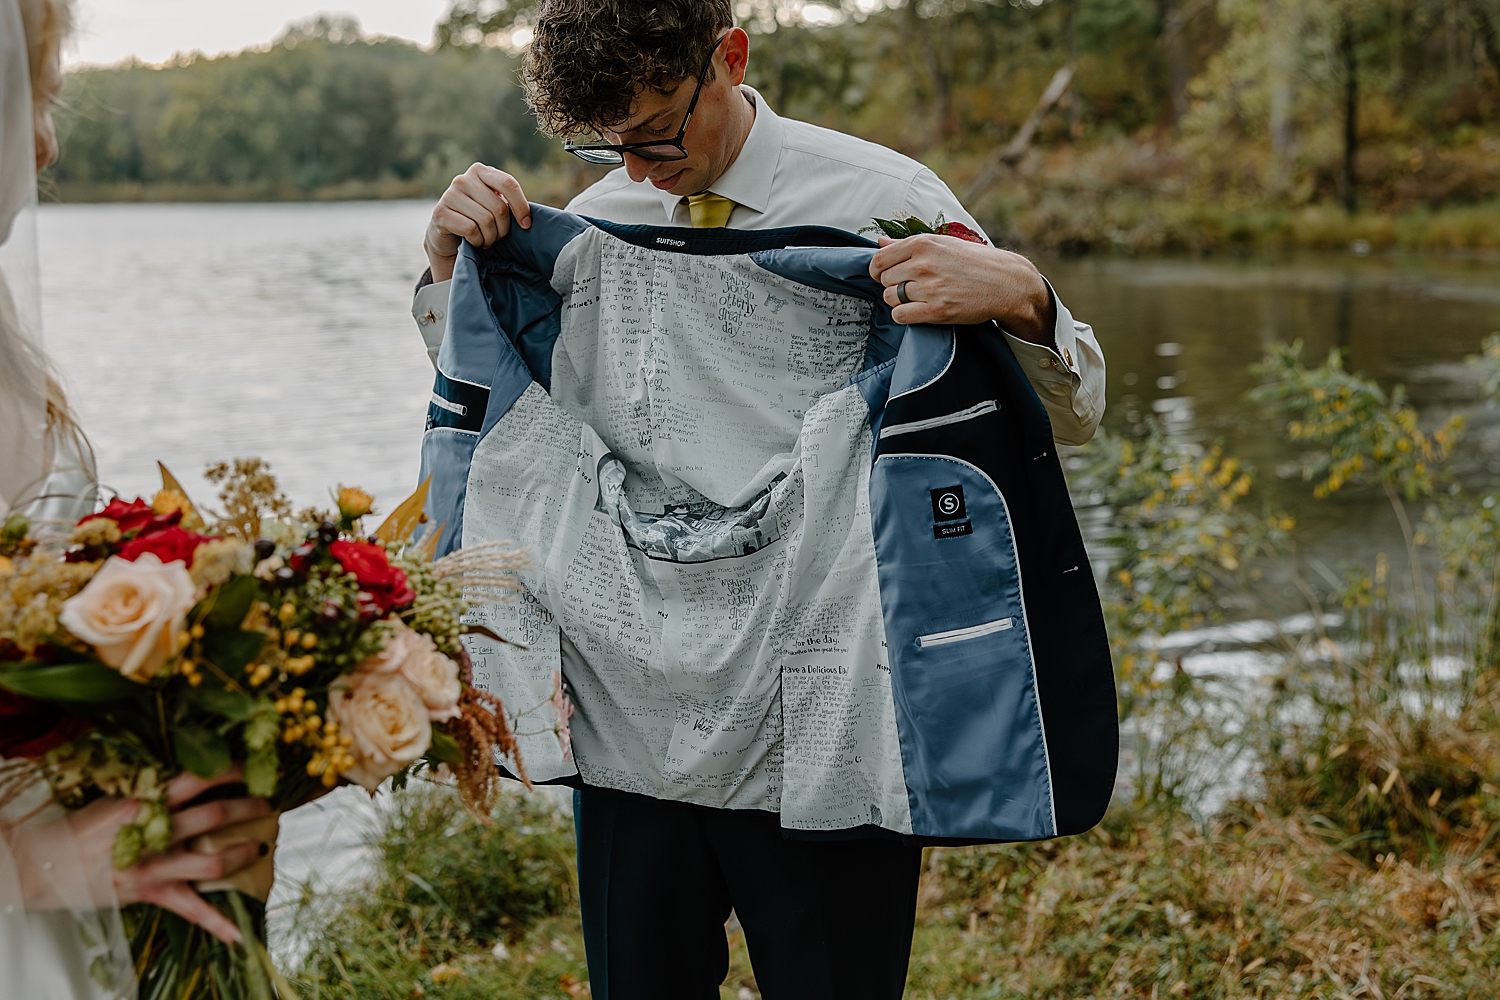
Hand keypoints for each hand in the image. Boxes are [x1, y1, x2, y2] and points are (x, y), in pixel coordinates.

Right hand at [70, 766, 271, 944]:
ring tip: (260, 846)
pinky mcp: (151, 892)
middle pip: (214, 815)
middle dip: (248, 807)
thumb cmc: (85, 827)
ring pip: (212, 859)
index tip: (248, 766)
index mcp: (147, 802)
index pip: (196, 779)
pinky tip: (240, 934)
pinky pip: (190, 909)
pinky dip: (216, 923)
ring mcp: (155, 865)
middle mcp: (155, 833)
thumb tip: (190, 780)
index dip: (227, 771)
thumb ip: (155, 792)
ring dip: (242, 852)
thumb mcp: (119, 799)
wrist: (46, 864)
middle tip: (268, 803)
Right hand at [424, 163, 532, 282]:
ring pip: (486, 220)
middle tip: (498, 236)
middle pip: (499, 207)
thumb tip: (530, 216)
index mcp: (480, 171)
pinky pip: (471, 229)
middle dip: (503, 229)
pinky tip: (474, 241)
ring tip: (486, 240)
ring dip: (490, 237)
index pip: (508, 183)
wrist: (447, 238)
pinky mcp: (440, 213)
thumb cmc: (477, 221)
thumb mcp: (494, 206)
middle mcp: (463, 179)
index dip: (521, 206)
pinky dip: (477, 240)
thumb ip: (508, 202)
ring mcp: (449, 195)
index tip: (526, 225)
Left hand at [868, 233, 1056, 345]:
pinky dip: (903, 315)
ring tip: (917, 298)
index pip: (879, 259)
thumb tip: (879, 242)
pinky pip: (900, 315)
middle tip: (909, 287)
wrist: (1005, 282)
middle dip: (891, 285)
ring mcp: (931, 288)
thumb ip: (907, 244)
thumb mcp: (941, 243)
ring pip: (890, 298)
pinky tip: (916, 311)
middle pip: (884, 280)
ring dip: (899, 301)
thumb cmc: (973, 261)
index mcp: (923, 244)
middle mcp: (924, 264)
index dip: (878, 270)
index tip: (886, 275)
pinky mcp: (938, 310)